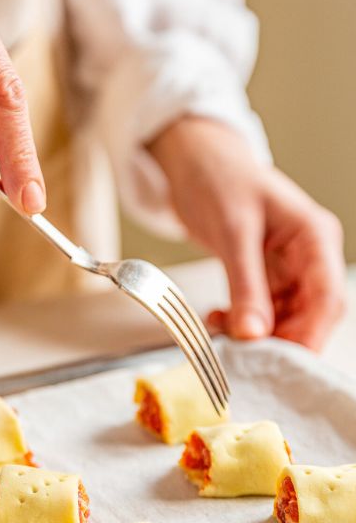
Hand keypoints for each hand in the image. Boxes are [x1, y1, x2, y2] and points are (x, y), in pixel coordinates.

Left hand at [150, 117, 345, 350]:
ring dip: (256, 334)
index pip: (328, 297)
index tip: (285, 361)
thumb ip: (245, 284)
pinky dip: (241, 322)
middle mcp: (308, 255)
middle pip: (311, 314)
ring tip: (223, 334)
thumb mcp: (233, 232)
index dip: (311, 334)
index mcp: (314, 237)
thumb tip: (253, 334)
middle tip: (247, 358)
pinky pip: (261, 311)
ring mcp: (286, 267)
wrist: (194, 161)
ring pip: (284, 318)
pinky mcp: (263, 275)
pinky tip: (218, 321)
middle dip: (280, 339)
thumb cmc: (220, 178)